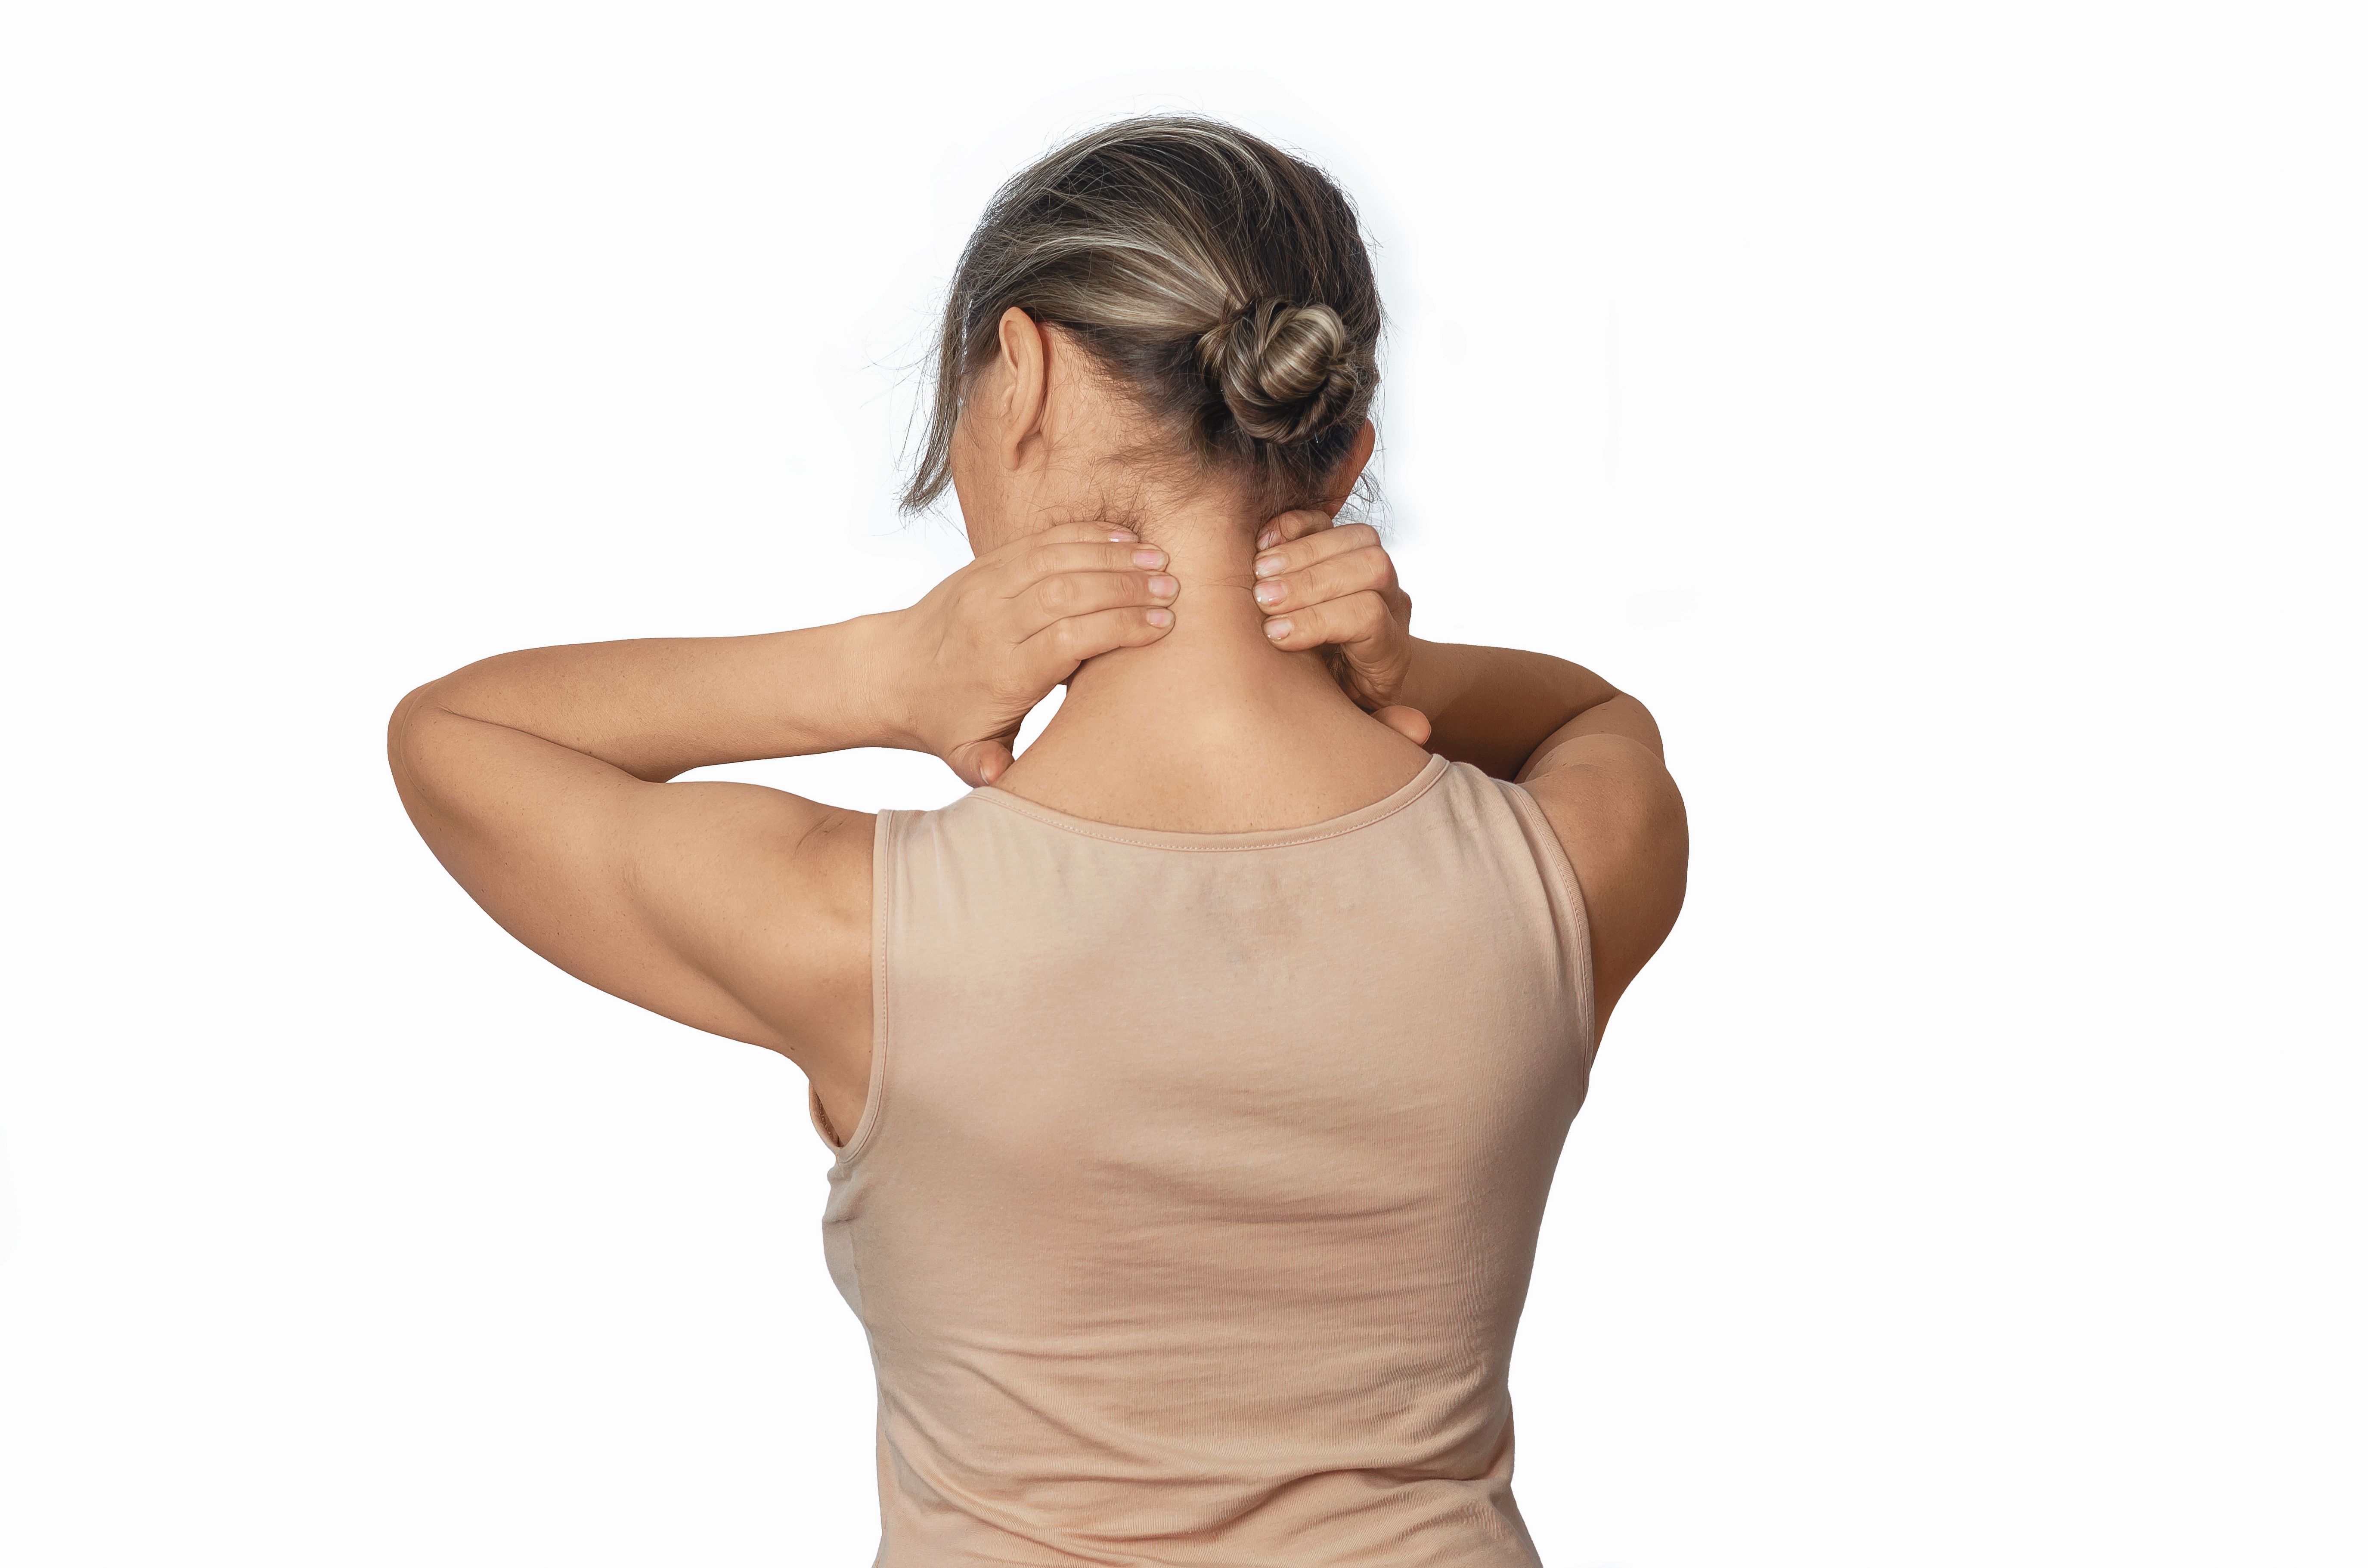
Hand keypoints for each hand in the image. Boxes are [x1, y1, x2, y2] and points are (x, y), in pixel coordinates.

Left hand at [884, 521, 1178, 785]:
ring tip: (1159, 559)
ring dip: (1112, 555)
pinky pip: (1040, 542)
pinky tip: (1123, 539)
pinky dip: (1084, 535)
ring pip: (1055, 558)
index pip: (1068, 639)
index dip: (1118, 628)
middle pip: (1067, 592)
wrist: (889, 671)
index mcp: (1001, 671)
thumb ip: (986, 766)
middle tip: (1173, 589)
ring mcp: (988, 587)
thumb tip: (1000, 777)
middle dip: (1125, 588)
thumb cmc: (942, 719)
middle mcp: (994, 622)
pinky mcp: (986, 565)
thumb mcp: (962, 754)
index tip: (1162, 627)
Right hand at [1251, 511, 1428, 746]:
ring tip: (1257, 574)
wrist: (1350, 675)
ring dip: (1303, 551)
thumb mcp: (1359, 723)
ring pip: (1359, 538)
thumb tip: (1418, 729)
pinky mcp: (1343, 548)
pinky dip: (1295, 526)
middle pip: (1372, 567)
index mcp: (1390, 651)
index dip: (1320, 620)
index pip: (1369, 616)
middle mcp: (1390, 604)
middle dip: (1312, 580)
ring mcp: (1371, 571)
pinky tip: (1261, 547)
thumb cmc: (1340, 706)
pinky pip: (1329, 520)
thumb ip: (1384, 725)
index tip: (1275, 636)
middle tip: (1261, 599)